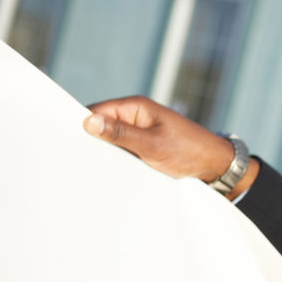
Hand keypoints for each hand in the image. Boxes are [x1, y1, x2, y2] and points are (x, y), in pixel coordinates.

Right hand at [84, 96, 258, 197]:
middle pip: (101, 128)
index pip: (97, 111)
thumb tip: (89, 122)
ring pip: (111, 143)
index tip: (64, 140)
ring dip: (104, 155)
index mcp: (136, 107)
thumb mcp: (153, 145)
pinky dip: (116, 162)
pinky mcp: (144, 150)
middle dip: (90, 142)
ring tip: (89, 168)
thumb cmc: (190, 152)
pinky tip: (107, 174)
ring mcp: (139, 135)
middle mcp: (135, 118)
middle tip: (73, 159)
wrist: (218, 169)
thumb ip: (121, 135)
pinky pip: (122, 154)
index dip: (81, 125)